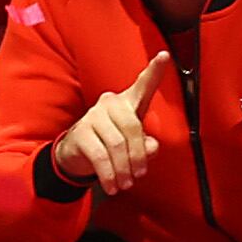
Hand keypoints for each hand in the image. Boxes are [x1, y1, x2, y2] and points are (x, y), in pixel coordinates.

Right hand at [50, 53, 169, 194]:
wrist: (76, 154)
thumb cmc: (111, 144)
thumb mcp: (133, 146)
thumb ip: (147, 146)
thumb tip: (150, 147)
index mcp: (128, 103)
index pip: (143, 86)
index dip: (155, 71)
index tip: (165, 55)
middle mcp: (110, 103)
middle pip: (132, 126)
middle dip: (138, 155)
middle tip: (139, 175)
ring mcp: (93, 116)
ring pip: (117, 145)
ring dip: (124, 169)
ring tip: (126, 184)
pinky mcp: (81, 133)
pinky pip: (100, 156)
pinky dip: (109, 175)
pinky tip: (112, 186)